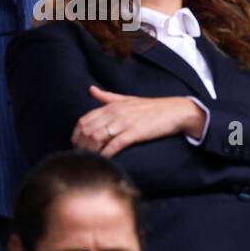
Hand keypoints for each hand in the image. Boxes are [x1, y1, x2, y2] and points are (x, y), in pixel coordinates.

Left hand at [72, 86, 206, 157]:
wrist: (174, 112)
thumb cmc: (150, 108)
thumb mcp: (126, 99)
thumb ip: (106, 97)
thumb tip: (90, 89)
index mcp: (111, 106)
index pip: (84, 120)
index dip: (76, 134)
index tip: (76, 145)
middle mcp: (114, 113)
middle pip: (87, 130)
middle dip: (80, 145)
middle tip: (80, 156)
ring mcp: (124, 123)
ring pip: (97, 138)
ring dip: (90, 151)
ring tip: (89, 159)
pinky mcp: (134, 133)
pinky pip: (114, 145)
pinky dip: (105, 154)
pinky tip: (103, 161)